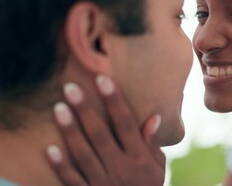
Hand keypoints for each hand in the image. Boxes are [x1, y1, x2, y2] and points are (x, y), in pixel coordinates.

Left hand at [46, 75, 164, 185]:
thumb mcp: (158, 167)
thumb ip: (152, 144)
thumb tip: (154, 116)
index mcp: (140, 158)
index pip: (126, 124)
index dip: (114, 101)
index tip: (103, 79)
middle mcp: (121, 168)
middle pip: (100, 135)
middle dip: (85, 110)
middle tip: (71, 88)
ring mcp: (103, 182)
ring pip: (83, 154)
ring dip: (70, 131)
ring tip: (59, 109)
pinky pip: (72, 180)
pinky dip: (61, 166)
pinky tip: (50, 149)